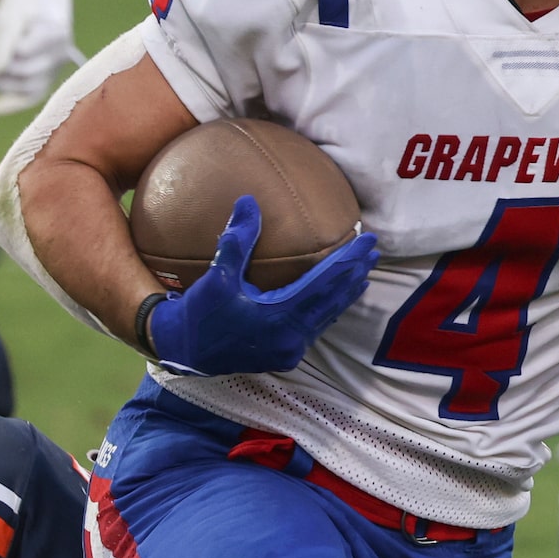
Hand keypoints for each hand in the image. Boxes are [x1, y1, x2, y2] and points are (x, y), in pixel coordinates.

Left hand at [0, 0, 82, 116]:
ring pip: (26, 85)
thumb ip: (2, 38)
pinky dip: (13, 101)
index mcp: (55, 33)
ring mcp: (55, 66)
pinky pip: (32, 93)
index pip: (21, 52)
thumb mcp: (9, 10)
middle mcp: (60, 54)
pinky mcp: (47, 74)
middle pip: (24, 71)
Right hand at [146, 193, 379, 375]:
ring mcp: (290, 350)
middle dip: (356, 273)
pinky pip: (316, 327)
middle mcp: (292, 337)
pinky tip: (336, 296)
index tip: (368, 239)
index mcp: (280, 317)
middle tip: (374, 249)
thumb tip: (249, 202)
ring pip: (328, 315)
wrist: (183, 353)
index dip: (349, 259)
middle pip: (334, 300)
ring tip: (362, 270)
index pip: (326, 283)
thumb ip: (237, 241)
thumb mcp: (216, 276)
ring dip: (346, 292)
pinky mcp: (285, 355)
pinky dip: (329, 308)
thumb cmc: (198, 313)